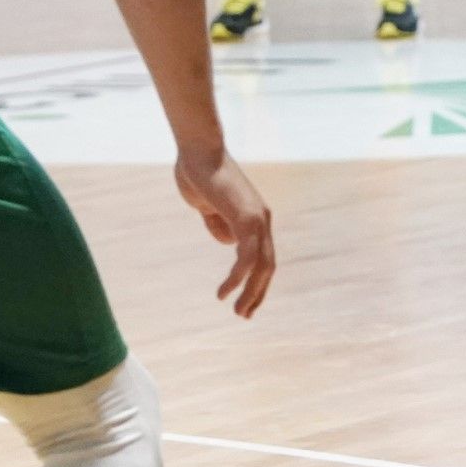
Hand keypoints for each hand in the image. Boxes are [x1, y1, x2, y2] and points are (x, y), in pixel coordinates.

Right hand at [174, 147, 276, 317]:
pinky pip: (247, 255)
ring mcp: (257, 218)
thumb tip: (227, 242)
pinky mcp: (246, 218)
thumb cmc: (199, 175)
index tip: (243, 300)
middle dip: (258, 292)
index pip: (263, 256)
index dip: (256, 280)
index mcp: (254, 218)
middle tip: (245, 314)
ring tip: (238, 311)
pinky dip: (238, 277)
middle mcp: (262, 220)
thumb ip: (218, 224)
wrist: (197, 152)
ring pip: (262, 264)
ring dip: (251, 291)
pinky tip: (225, 292)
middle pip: (268, 265)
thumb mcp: (209, 207)